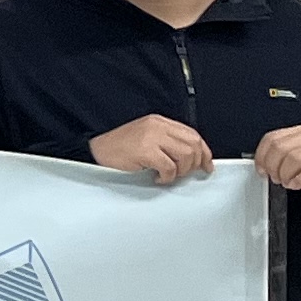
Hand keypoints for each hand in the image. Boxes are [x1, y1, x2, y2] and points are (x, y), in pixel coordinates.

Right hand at [91, 112, 213, 184]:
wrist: (94, 151)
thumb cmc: (118, 149)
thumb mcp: (146, 139)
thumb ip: (167, 143)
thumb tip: (191, 159)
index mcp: (159, 122)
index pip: (192, 134)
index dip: (204, 152)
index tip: (206, 165)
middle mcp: (157, 126)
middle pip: (193, 144)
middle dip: (195, 163)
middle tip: (186, 174)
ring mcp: (151, 137)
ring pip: (186, 155)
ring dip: (181, 171)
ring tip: (169, 175)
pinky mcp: (145, 150)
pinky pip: (170, 167)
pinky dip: (167, 177)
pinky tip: (157, 178)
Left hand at [256, 124, 300, 197]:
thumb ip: (284, 157)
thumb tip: (264, 165)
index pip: (273, 138)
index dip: (262, 155)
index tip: (260, 168)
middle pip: (281, 147)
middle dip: (272, 166)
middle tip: (274, 178)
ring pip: (295, 157)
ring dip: (285, 173)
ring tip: (286, 182)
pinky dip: (300, 179)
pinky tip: (297, 185)